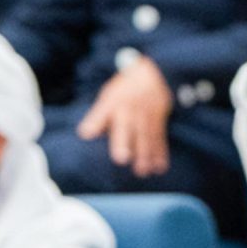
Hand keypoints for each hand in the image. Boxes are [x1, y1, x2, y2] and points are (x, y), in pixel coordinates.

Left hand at [75, 58, 172, 178]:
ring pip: (145, 136)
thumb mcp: (109, 98)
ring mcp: (146, 115)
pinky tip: (160, 167)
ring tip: (142, 172)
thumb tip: (85, 134)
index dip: (96, 122)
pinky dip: (161, 153)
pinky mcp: (159, 122)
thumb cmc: (125, 91)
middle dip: (124, 143)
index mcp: (114, 103)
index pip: (103, 112)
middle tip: (121, 160)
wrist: (154, 75)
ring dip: (145, 154)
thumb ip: (98, 117)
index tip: (87, 134)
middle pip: (127, 128)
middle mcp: (130, 109)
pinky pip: (160, 138)